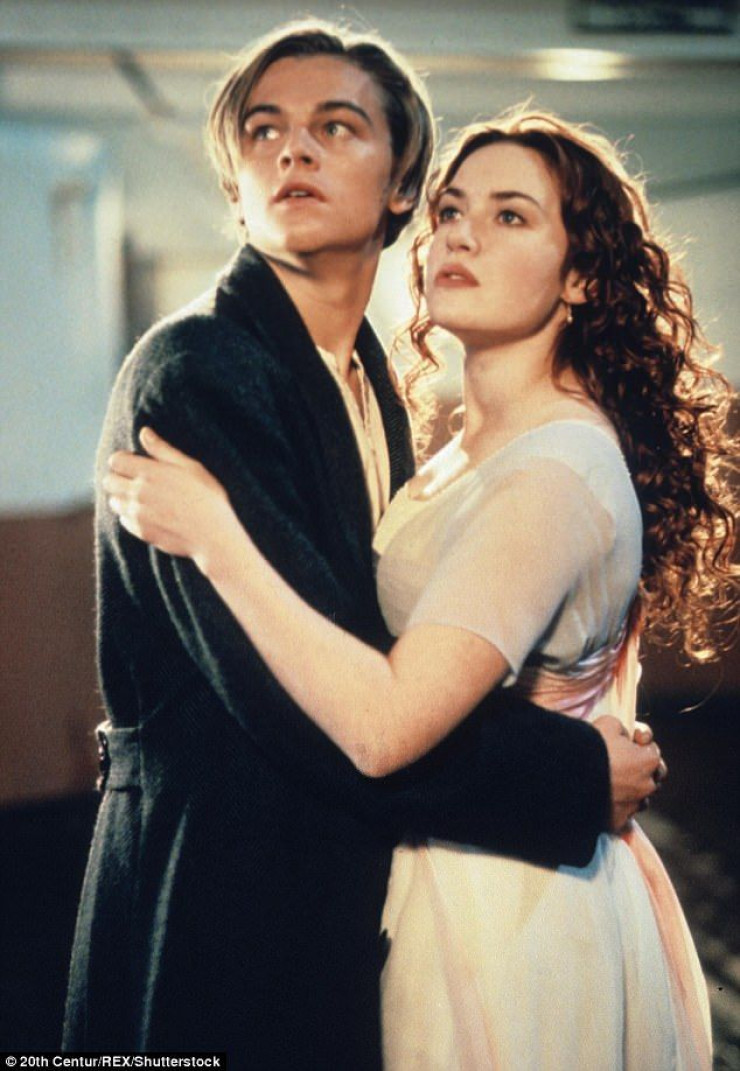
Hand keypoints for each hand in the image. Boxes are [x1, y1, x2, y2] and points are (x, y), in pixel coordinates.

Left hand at [104, 428, 237, 571]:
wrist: (213, 535)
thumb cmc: (207, 497)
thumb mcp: (190, 467)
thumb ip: (163, 450)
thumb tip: (144, 432)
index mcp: (150, 473)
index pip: (116, 460)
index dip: (124, 460)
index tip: (135, 464)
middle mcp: (138, 493)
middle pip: (109, 481)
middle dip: (119, 478)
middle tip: (137, 481)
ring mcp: (137, 514)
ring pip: (114, 502)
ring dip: (123, 498)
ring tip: (144, 499)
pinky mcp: (140, 532)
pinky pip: (124, 520)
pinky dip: (131, 516)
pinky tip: (150, 515)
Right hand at [592, 715, 666, 832]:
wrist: (566, 774)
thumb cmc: (590, 746)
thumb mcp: (609, 724)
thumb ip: (623, 730)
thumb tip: (624, 737)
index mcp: (648, 762)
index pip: (653, 752)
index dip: (640, 744)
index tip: (627, 742)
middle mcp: (646, 786)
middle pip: (653, 778)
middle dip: (642, 771)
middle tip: (624, 763)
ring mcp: (632, 805)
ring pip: (640, 798)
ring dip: (631, 790)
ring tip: (612, 782)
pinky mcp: (616, 820)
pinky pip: (622, 812)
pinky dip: (616, 805)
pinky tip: (602, 795)